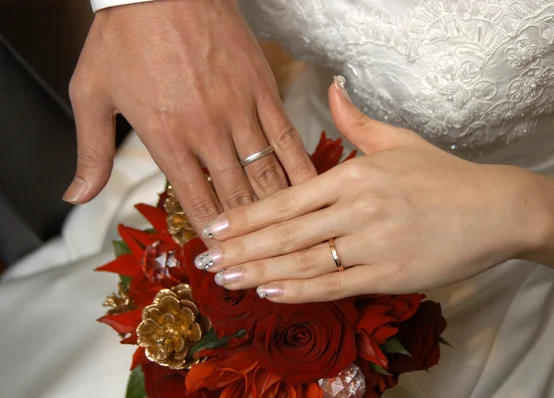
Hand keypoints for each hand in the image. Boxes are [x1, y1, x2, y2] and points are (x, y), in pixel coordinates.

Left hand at [66, 0, 315, 235]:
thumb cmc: (123, 36)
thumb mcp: (90, 93)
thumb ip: (91, 152)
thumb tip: (77, 196)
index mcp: (165, 137)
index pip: (195, 201)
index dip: (212, 235)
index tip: (224, 257)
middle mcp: (207, 130)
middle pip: (237, 196)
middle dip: (250, 233)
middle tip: (262, 258)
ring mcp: (240, 110)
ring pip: (267, 173)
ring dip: (280, 210)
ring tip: (291, 236)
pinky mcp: (262, 89)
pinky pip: (287, 137)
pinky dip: (300, 168)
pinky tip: (310, 190)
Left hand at [192, 77, 543, 302]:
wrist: (495, 209)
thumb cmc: (443, 176)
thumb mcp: (398, 141)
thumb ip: (355, 121)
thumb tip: (332, 86)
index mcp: (355, 176)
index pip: (287, 200)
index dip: (247, 216)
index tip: (215, 227)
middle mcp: (358, 210)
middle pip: (286, 233)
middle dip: (241, 248)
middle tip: (205, 259)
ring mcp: (373, 244)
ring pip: (304, 262)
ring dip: (260, 271)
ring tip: (226, 278)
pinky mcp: (390, 275)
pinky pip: (335, 285)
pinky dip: (300, 291)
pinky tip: (269, 292)